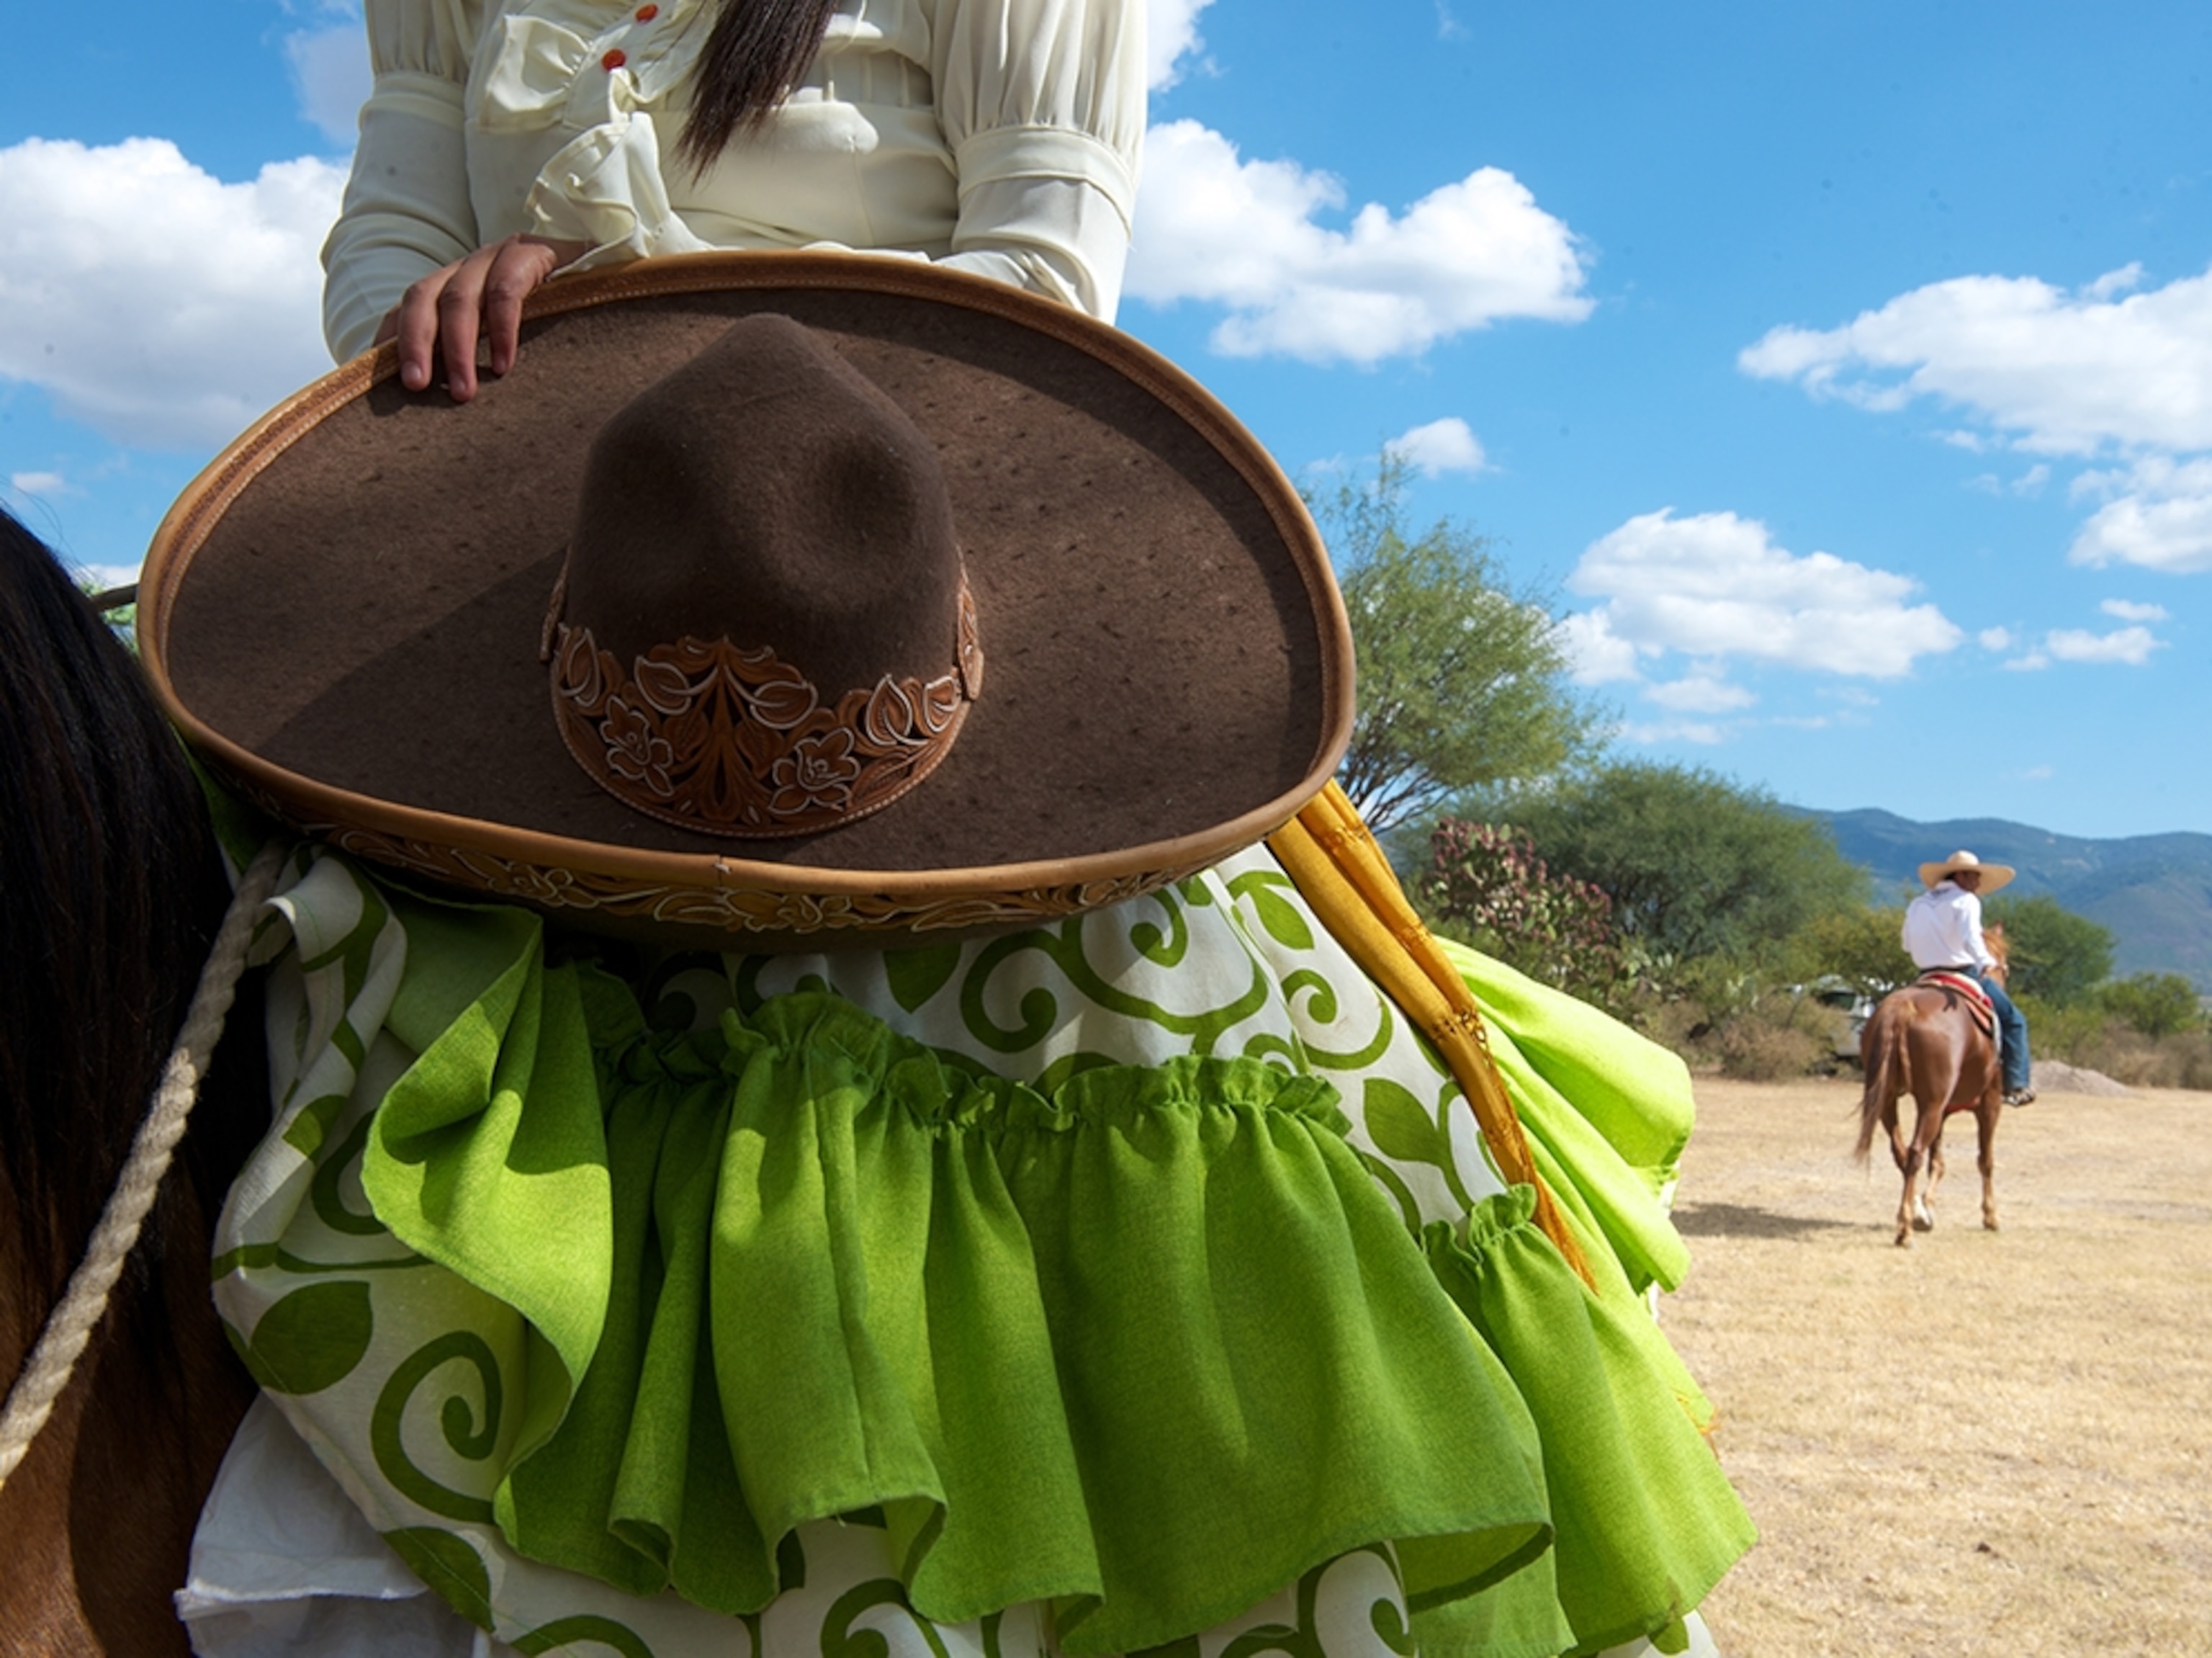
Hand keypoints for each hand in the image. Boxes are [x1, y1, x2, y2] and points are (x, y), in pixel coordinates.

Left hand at [373, 234, 588, 401]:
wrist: (617, 281)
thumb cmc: (564, 325)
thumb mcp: (507, 344)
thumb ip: (476, 358)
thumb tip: (433, 397)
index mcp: (456, 283)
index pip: (410, 305)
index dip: (393, 338)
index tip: (381, 381)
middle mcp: (471, 265)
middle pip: (423, 296)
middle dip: (416, 344)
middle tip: (417, 389)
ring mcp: (501, 254)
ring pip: (459, 296)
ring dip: (458, 348)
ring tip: (465, 393)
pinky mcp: (536, 253)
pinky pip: (507, 289)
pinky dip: (500, 329)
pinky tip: (504, 365)